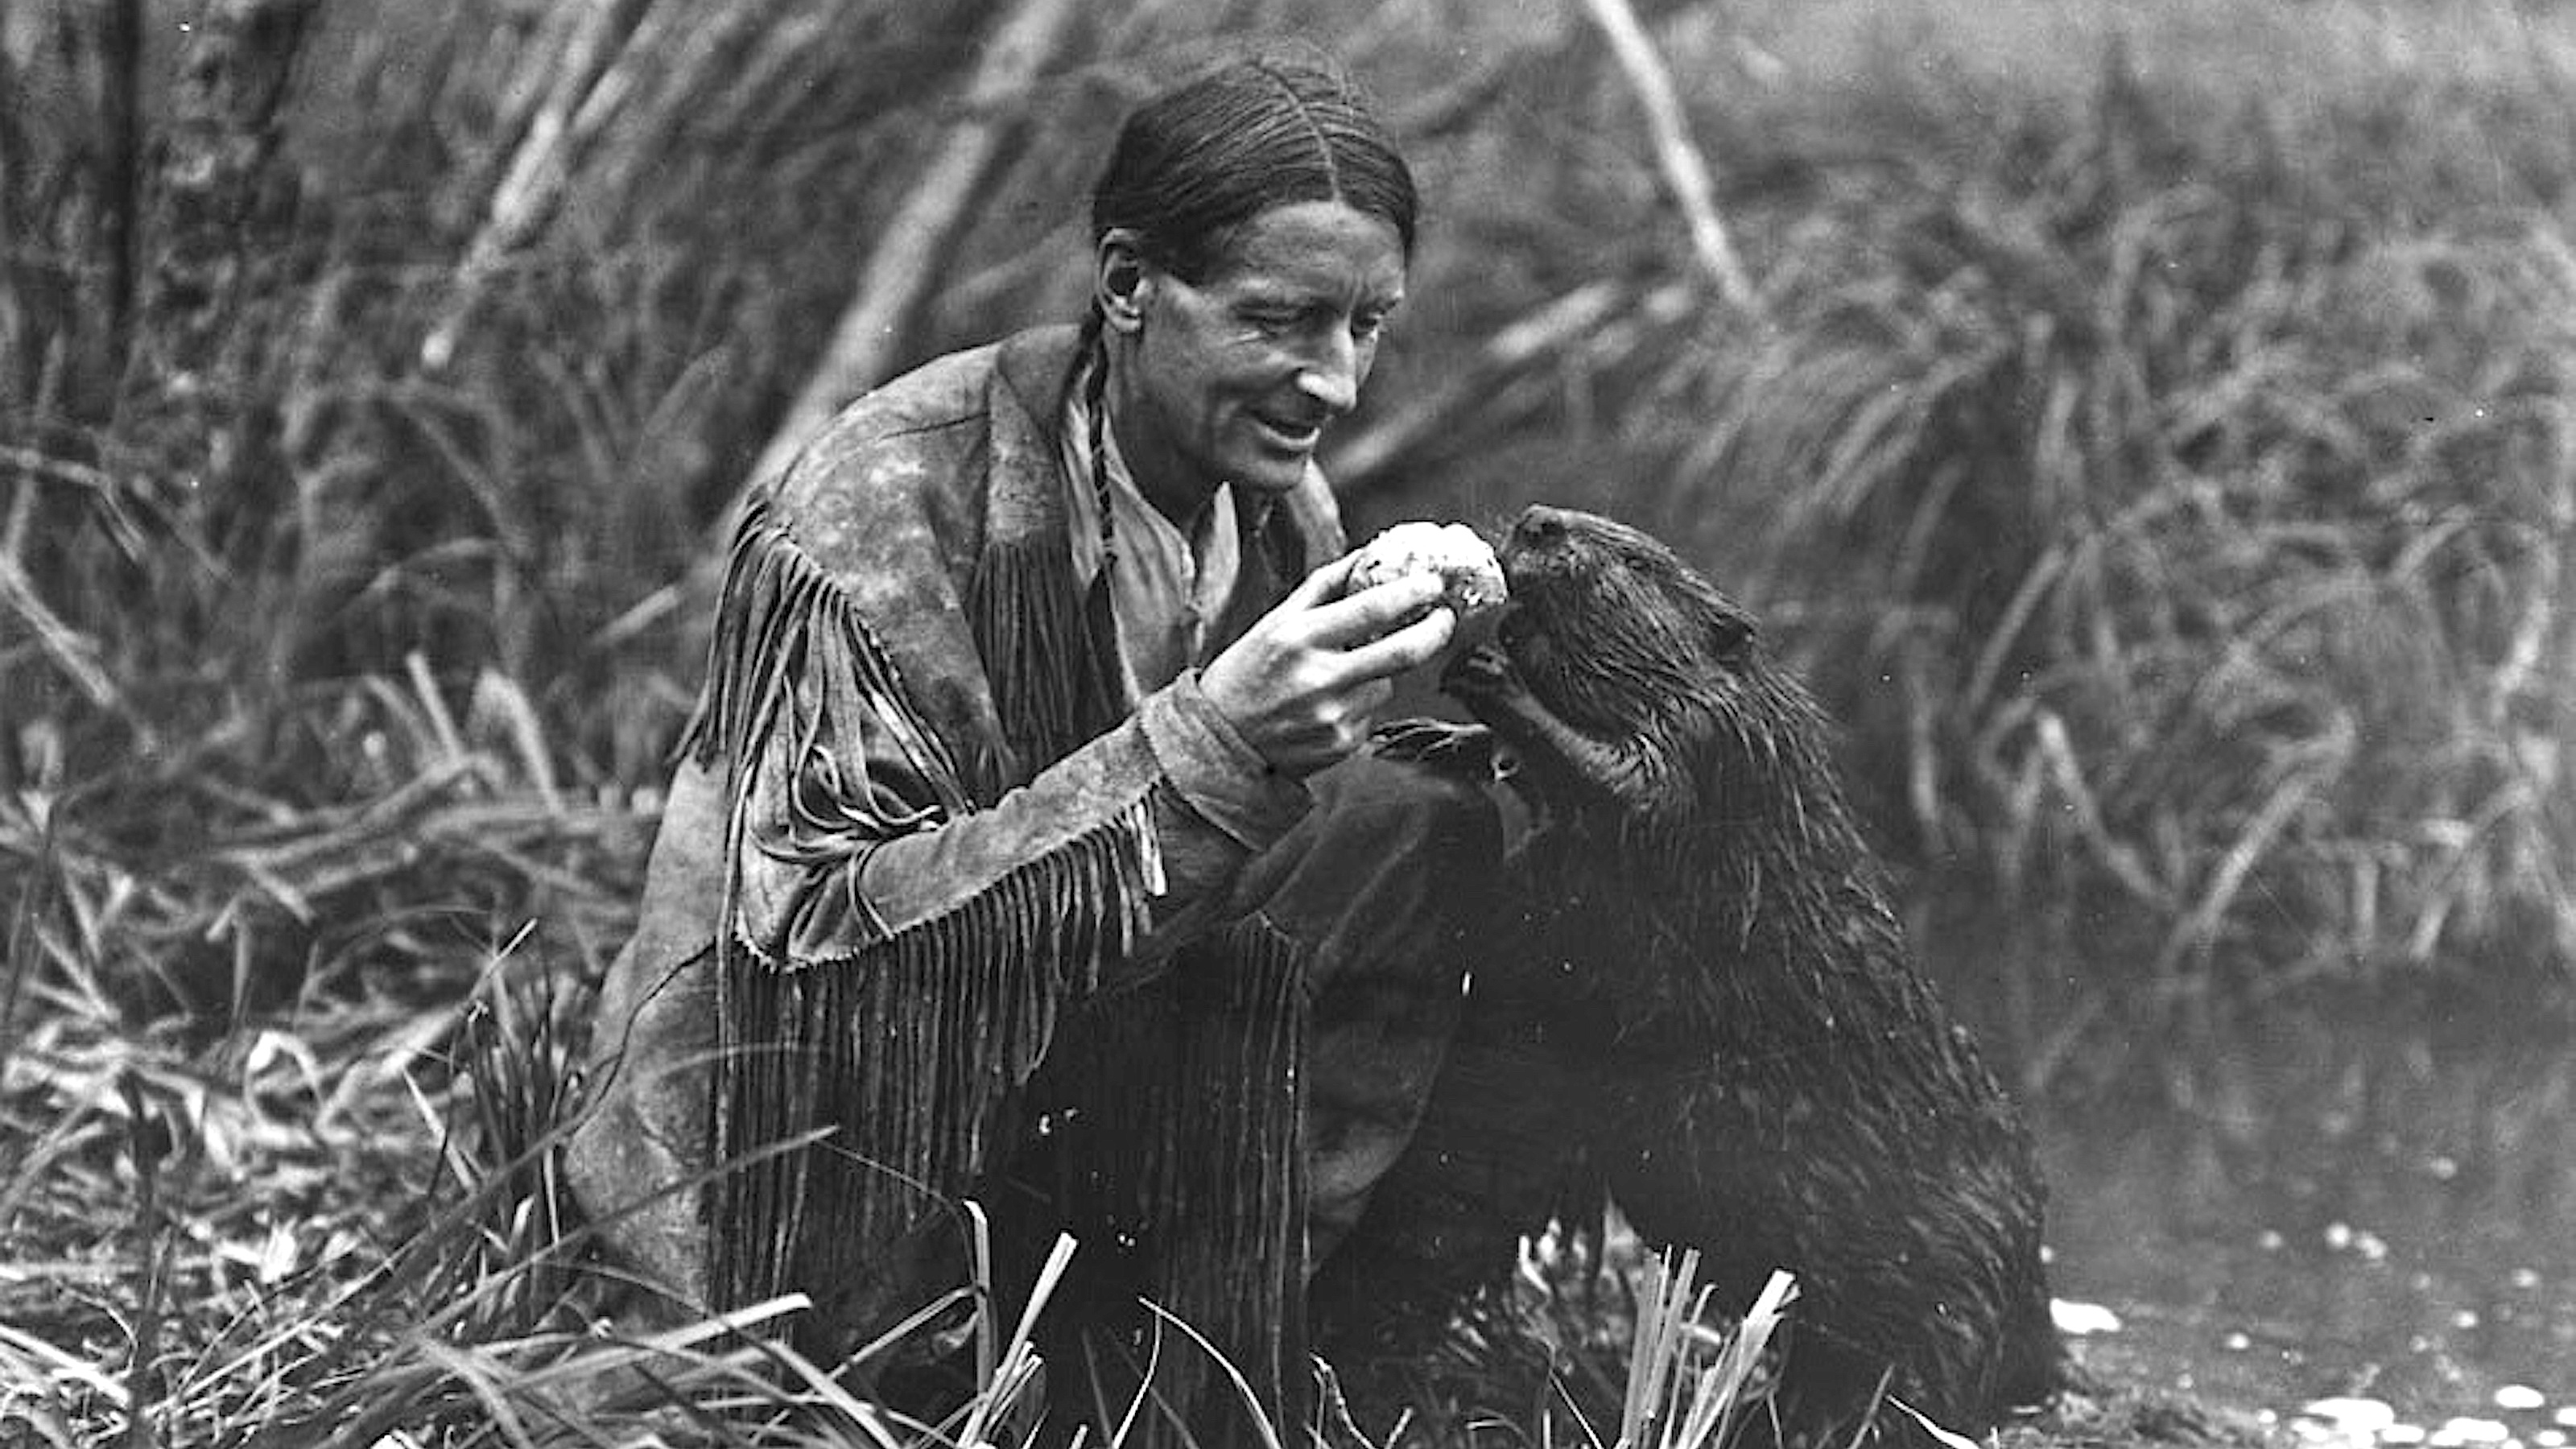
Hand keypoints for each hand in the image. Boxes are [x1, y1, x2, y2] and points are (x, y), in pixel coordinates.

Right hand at [1201, 552, 1456, 775]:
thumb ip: (1324, 587)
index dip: (1412, 594)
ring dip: (1380, 672)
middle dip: (1436, 630)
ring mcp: (1334, 716)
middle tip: (1446, 617)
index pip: (1371, 609)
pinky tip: (1327, 706)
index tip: (1433, 582)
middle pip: (1403, 652)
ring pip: (1388, 683)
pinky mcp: (1342, 743)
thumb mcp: (1274, 622)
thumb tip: (1368, 555)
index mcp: (1298, 639)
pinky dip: (1361, 703)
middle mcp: (1318, 679)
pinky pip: (1372, 713)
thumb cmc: (1246, 674)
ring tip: (1340, 675)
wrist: (1220, 743)